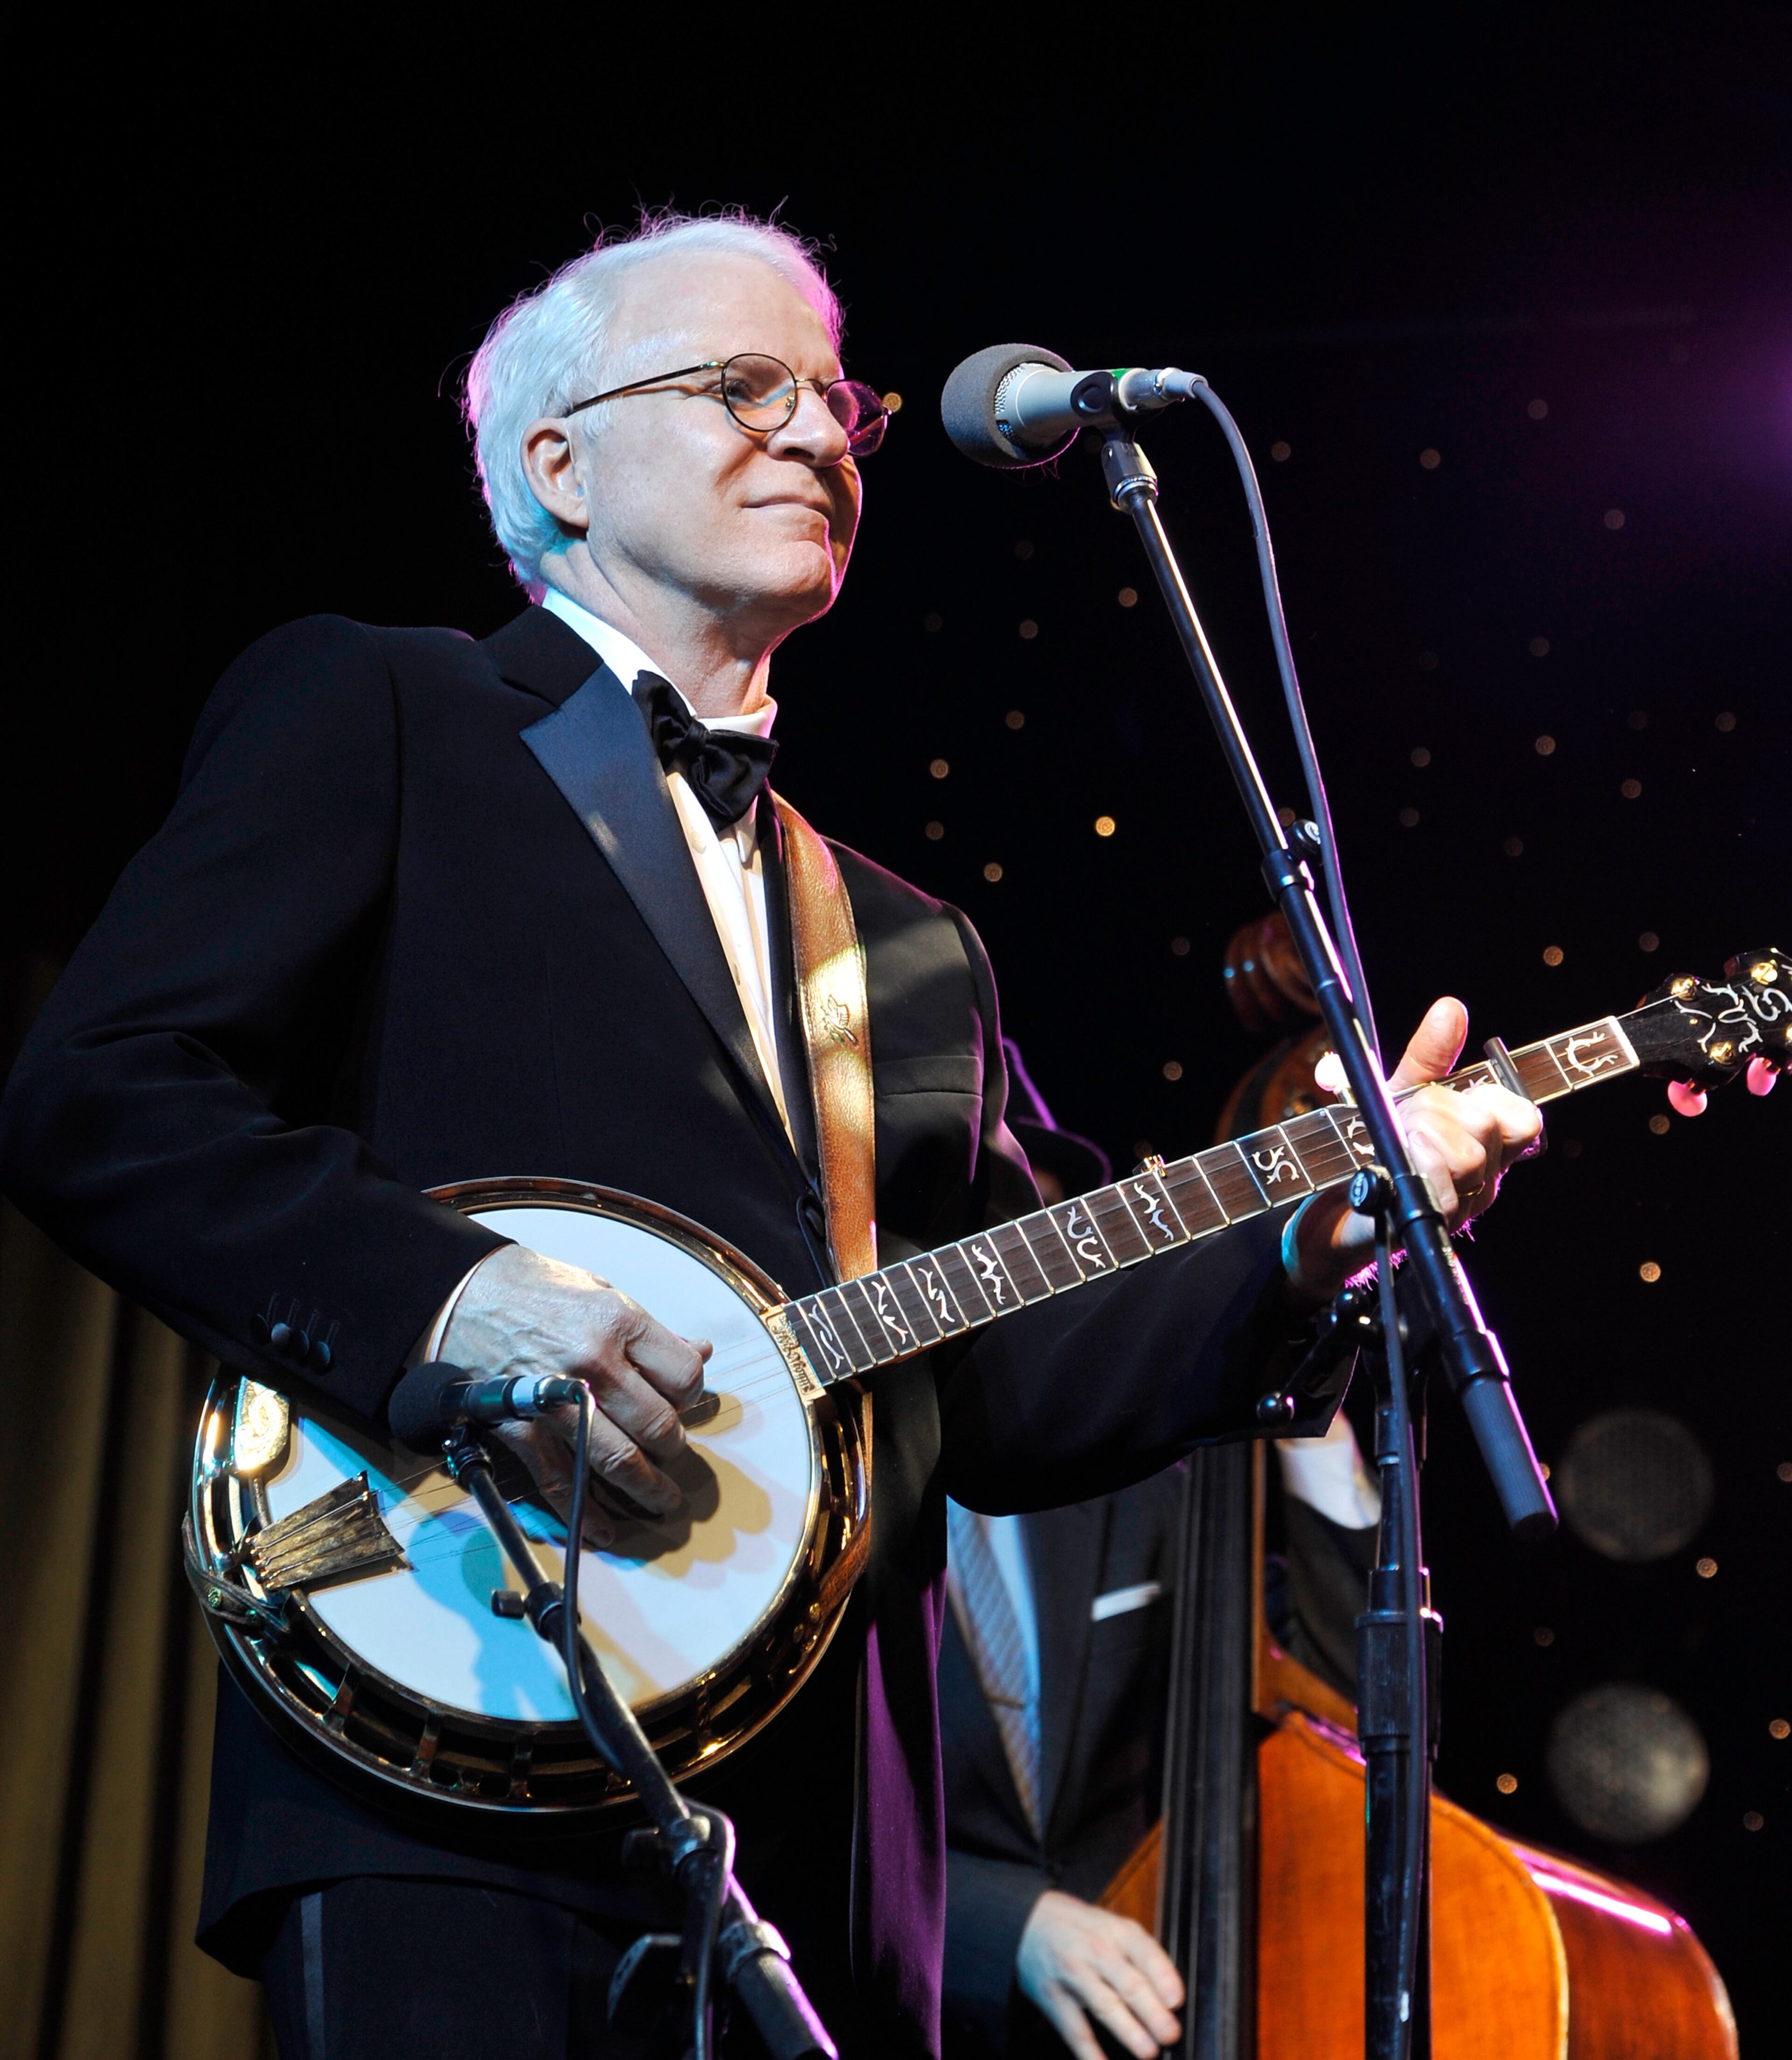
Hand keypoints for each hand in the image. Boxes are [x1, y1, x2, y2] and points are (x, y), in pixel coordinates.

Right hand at [439, 1244, 709, 1546]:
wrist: (461, 1294)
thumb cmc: (536, 1289)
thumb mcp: (604, 1293)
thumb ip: (653, 1332)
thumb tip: (701, 1353)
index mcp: (619, 1323)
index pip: (684, 1377)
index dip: (691, 1394)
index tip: (682, 1399)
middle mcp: (592, 1366)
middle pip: (658, 1426)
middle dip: (673, 1446)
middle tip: (673, 1452)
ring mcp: (556, 1403)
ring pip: (619, 1462)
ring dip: (649, 1489)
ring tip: (665, 1502)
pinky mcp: (522, 1429)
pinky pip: (560, 1483)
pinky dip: (585, 1514)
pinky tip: (605, 1530)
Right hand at [1016, 1891, 1183, 2059]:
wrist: (1029, 1922)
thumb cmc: (1083, 1929)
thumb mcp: (1114, 1928)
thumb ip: (1142, 1956)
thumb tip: (1172, 1996)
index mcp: (1117, 1932)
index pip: (1144, 1951)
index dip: (1162, 1976)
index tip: (1176, 2001)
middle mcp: (1095, 1950)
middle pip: (1127, 1982)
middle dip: (1151, 2011)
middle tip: (1170, 2033)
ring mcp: (1072, 1974)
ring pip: (1103, 2005)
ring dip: (1128, 2030)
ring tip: (1148, 2051)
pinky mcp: (1053, 1998)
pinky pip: (1074, 2029)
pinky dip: (1089, 2052)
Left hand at [1289, 997, 1542, 1301]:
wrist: (1333, 1208)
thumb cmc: (1374, 1149)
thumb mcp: (1397, 1095)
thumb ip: (1427, 1058)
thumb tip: (1451, 1009)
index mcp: (1484, 1146)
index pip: (1523, 1120)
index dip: (1491, 1099)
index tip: (1445, 1095)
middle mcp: (1481, 1179)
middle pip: (1486, 1129)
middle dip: (1438, 1109)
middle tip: (1404, 1116)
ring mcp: (1458, 1208)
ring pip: (1468, 1161)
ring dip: (1422, 1138)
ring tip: (1393, 1142)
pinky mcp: (1423, 1228)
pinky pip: (1439, 1197)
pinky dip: (1412, 1173)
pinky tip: (1386, 1171)